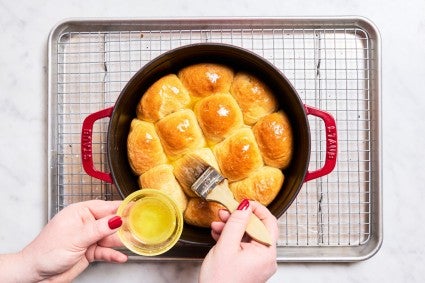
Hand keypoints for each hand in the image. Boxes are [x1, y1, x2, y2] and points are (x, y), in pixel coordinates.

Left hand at [1, 200, 127, 281]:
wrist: (35, 275)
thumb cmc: (46, 252)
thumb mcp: (76, 238)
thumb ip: (99, 228)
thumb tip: (116, 219)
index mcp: (80, 212)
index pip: (106, 207)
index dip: (122, 208)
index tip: (136, 208)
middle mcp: (85, 223)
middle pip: (111, 222)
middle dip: (124, 226)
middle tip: (140, 228)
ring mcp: (88, 238)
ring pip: (110, 237)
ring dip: (120, 241)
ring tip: (134, 243)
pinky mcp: (89, 252)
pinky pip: (105, 251)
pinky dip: (113, 254)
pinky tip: (120, 257)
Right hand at [200, 200, 278, 282]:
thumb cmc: (221, 281)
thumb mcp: (226, 246)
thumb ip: (236, 223)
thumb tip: (245, 205)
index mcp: (266, 253)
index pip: (269, 221)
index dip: (256, 209)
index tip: (243, 202)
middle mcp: (266, 258)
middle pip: (257, 228)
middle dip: (239, 219)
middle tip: (225, 213)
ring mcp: (258, 263)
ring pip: (248, 237)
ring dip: (233, 228)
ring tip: (217, 225)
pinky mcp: (250, 266)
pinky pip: (244, 247)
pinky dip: (232, 239)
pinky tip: (219, 235)